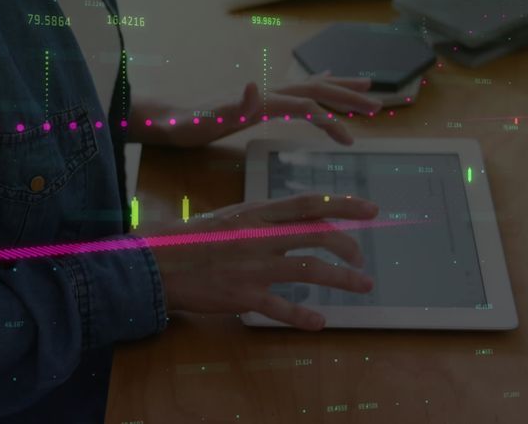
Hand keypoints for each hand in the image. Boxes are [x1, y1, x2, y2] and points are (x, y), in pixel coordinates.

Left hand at [129, 74, 383, 147]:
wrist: (166, 116)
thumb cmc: (183, 125)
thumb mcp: (202, 121)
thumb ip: (228, 105)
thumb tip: (253, 83)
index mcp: (259, 99)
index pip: (304, 105)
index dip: (328, 120)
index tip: (350, 140)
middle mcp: (265, 90)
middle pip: (315, 89)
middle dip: (347, 98)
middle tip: (378, 108)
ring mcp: (263, 91)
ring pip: (309, 85)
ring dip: (339, 88)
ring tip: (369, 87)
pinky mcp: (258, 97)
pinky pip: (295, 89)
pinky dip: (317, 84)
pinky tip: (328, 79)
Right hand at [138, 193, 379, 329]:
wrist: (156, 262)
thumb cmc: (190, 238)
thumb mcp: (228, 217)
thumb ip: (260, 219)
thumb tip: (290, 221)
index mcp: (255, 213)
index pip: (308, 204)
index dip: (343, 205)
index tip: (371, 210)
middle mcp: (259, 236)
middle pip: (316, 236)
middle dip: (348, 247)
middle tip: (362, 259)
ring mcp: (253, 267)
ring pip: (309, 271)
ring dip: (342, 280)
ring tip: (362, 286)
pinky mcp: (243, 295)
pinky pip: (281, 308)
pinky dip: (303, 317)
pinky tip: (320, 322)